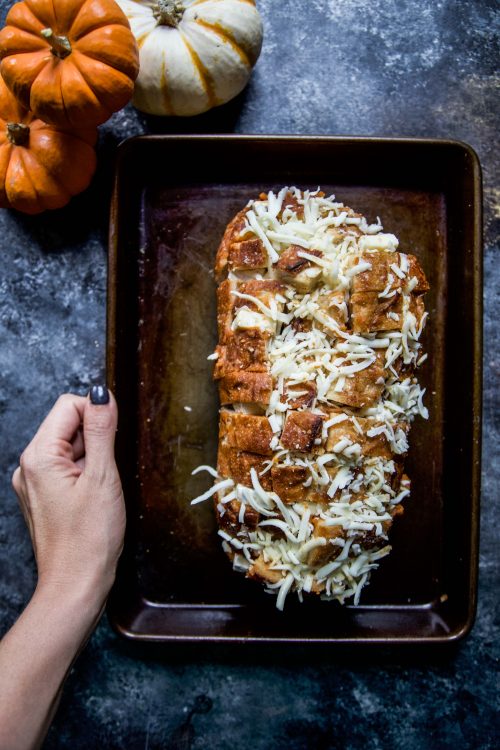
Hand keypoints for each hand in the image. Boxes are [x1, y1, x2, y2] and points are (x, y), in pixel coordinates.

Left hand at [12, 387, 124, 602]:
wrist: (76, 585)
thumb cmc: (89, 539)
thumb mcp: (103, 477)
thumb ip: (102, 430)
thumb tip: (102, 395)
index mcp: (39, 456)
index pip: (68, 405)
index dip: (97, 414)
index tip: (114, 440)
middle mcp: (29, 466)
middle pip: (68, 425)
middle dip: (95, 439)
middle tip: (107, 473)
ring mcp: (34, 482)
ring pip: (71, 447)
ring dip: (93, 459)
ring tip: (101, 490)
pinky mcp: (44, 496)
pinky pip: (67, 468)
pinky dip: (87, 474)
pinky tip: (95, 498)